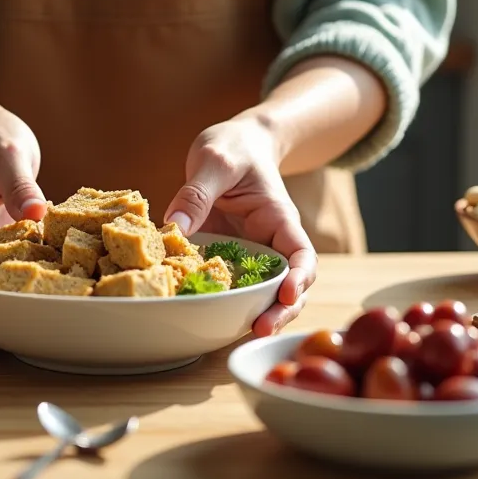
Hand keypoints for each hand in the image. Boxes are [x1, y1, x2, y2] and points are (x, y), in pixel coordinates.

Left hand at [163, 119, 316, 336]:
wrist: (232, 144)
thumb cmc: (234, 146)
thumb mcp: (214, 159)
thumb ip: (197, 192)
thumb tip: (175, 228)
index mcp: (279, 219)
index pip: (301, 254)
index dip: (299, 278)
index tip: (288, 294)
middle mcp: (269, 243)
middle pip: (286, 286)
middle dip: (279, 311)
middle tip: (259, 329)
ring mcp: (248, 254)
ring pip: (259, 293)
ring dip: (252, 314)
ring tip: (238, 334)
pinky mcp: (226, 259)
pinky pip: (227, 284)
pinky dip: (220, 301)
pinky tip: (203, 316)